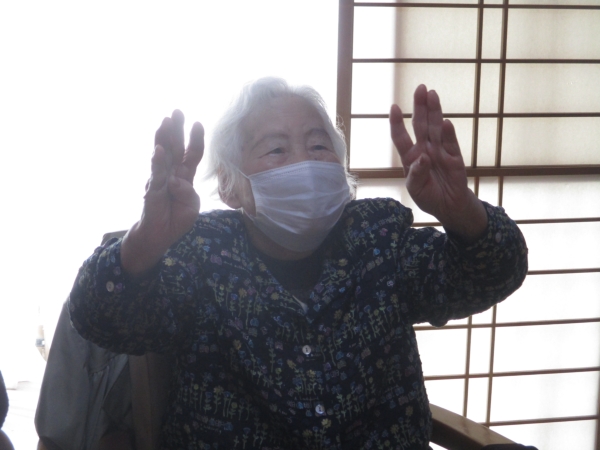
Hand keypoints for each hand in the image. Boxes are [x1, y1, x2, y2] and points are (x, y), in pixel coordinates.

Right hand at [122, 110, 204, 275]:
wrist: (160, 235)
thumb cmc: (176, 218)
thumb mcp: (191, 206)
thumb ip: (188, 192)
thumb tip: (176, 180)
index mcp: (185, 176)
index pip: (191, 154)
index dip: (195, 140)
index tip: (198, 123)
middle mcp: (172, 173)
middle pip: (175, 148)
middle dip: (177, 129)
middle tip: (177, 111)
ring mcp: (161, 179)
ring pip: (163, 155)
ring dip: (164, 137)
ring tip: (165, 121)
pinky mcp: (153, 188)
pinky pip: (156, 173)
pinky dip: (157, 161)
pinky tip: (158, 149)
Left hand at [390, 85, 486, 241]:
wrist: (448, 208)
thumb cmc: (428, 196)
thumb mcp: (415, 188)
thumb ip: (415, 174)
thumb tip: (422, 158)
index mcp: (411, 156)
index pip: (401, 137)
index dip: (397, 123)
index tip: (394, 107)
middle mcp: (425, 149)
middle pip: (421, 125)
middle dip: (420, 107)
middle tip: (421, 88)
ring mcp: (440, 152)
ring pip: (436, 129)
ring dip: (435, 112)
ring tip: (433, 95)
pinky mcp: (454, 159)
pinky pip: (451, 145)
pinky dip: (448, 134)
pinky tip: (445, 122)